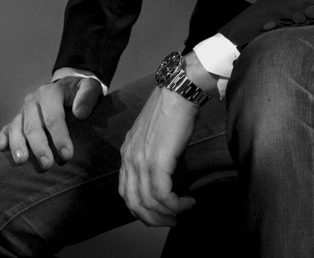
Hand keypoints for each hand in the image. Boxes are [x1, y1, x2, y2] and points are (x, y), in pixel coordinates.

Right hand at [0, 73, 102, 167]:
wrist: (67, 86)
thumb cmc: (79, 92)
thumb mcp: (90, 87)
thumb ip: (87, 97)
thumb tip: (80, 113)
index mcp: (51, 92)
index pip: (54, 117)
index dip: (60, 136)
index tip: (67, 154)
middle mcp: (34, 100)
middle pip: (34, 126)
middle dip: (39, 146)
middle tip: (47, 164)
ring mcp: (23, 110)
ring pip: (17, 128)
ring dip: (18, 145)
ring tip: (21, 160)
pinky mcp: (17, 119)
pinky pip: (7, 128)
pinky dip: (2, 137)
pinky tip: (0, 148)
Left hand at [119, 85, 199, 226]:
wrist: (178, 92)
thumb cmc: (171, 109)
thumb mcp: (153, 135)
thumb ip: (151, 154)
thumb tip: (164, 174)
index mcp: (127, 152)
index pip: (126, 192)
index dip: (141, 209)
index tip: (158, 213)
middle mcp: (129, 158)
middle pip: (134, 203)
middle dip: (153, 218)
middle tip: (171, 221)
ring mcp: (141, 160)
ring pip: (149, 202)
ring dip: (168, 213)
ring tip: (183, 211)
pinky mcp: (158, 161)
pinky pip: (163, 195)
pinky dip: (176, 204)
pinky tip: (188, 201)